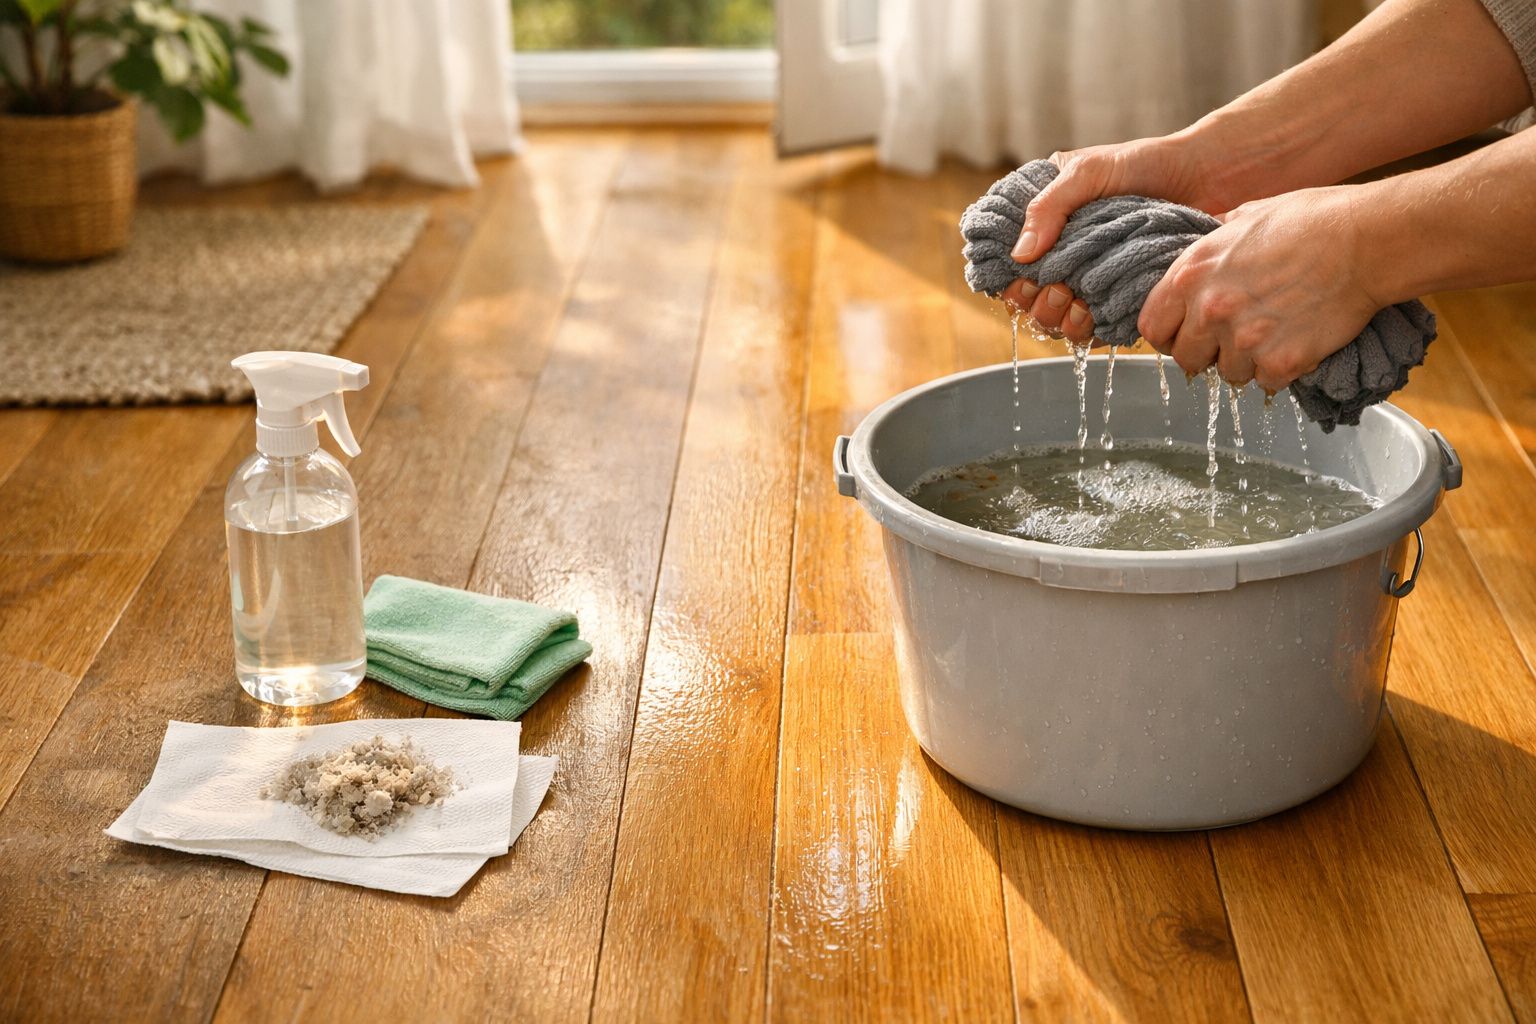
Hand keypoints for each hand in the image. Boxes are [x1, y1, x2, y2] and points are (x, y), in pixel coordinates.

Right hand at [1000, 134, 1229, 344]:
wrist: (1205, 176)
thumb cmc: (1144, 163)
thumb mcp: (1087, 172)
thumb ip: (1049, 208)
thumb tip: (1019, 256)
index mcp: (1045, 220)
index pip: (1008, 261)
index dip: (1009, 277)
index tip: (1025, 278)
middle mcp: (1062, 251)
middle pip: (1028, 297)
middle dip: (1037, 302)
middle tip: (1059, 289)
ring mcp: (1089, 276)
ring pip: (1056, 318)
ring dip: (1060, 320)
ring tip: (1080, 304)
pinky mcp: (1117, 295)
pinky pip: (1093, 327)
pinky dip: (1090, 330)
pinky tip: (1098, 316)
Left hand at [1136, 185, 1382, 391]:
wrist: (1368, 239)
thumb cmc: (1312, 220)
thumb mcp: (1246, 217)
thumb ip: (1214, 245)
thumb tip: (1202, 254)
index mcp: (1192, 273)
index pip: (1152, 327)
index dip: (1168, 335)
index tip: (1184, 335)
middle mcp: (1210, 310)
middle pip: (1186, 359)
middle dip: (1206, 354)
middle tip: (1233, 340)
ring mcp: (1245, 339)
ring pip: (1228, 374)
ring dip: (1247, 362)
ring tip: (1274, 333)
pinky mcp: (1282, 361)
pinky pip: (1267, 383)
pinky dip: (1281, 371)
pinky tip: (1297, 344)